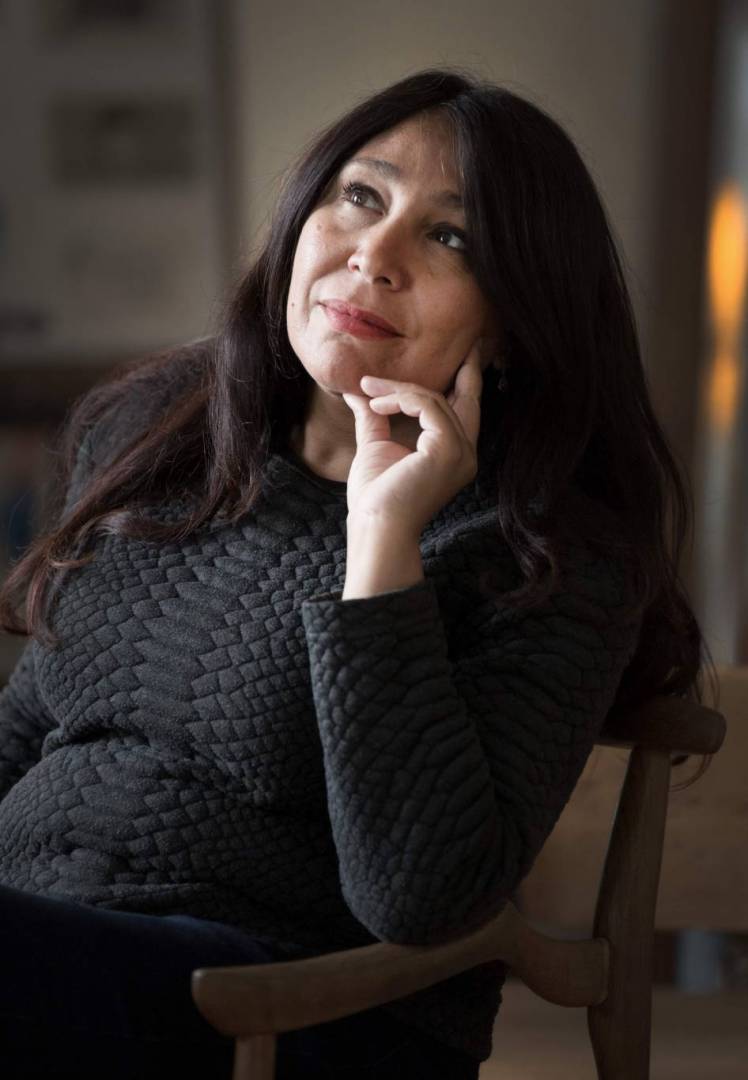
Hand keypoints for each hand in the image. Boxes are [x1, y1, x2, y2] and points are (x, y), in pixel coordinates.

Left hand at [341, 339, 484, 538]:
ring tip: (368, 389)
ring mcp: (461, 452)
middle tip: (469, 343)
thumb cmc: (376, 498)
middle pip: (465, 399)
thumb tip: (358, 393)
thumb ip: (375, 418)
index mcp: (455, 456)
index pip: (464, 411)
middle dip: (467, 369)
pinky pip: (426, 405)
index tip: (464, 358)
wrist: (375, 527)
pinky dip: (399, 398)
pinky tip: (376, 404)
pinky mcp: (447, 448)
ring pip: (435, 399)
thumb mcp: (376, 448)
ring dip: (398, 388)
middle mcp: (466, 454)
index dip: (465, 383)